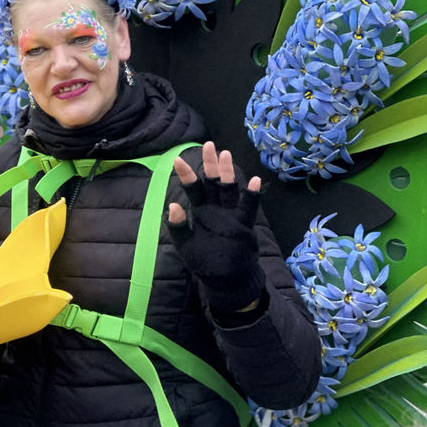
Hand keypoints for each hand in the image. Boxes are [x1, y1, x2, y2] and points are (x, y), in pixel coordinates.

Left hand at [168, 142, 264, 310]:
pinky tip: (253, 181)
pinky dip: (251, 196)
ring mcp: (231, 215)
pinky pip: (248, 209)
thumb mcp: (186, 246)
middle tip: (210, 145)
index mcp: (201, 211)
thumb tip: (173, 206)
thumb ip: (179, 227)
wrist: (227, 281)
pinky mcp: (244, 225)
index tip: (177, 159)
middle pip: (213, 182)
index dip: (186, 175)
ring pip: (229, 190)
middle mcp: (216, 209)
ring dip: (228, 173)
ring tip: (226, 155)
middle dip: (211, 164)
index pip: (193, 189)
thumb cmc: (206, 262)